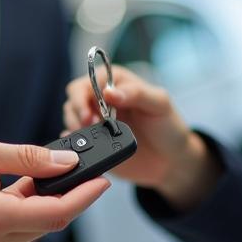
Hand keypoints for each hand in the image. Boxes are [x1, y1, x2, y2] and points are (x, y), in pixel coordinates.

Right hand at [0, 136, 109, 241]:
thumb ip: (25, 158)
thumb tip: (66, 162)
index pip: (54, 213)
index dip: (84, 197)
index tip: (105, 179)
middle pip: (50, 222)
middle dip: (73, 196)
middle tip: (88, 167)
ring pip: (35, 225)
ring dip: (50, 200)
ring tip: (57, 168)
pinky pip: (17, 227)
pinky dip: (30, 205)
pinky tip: (30, 181)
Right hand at [63, 66, 220, 208]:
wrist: (170, 161)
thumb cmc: (168, 126)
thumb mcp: (159, 104)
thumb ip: (136, 93)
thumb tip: (108, 92)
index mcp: (116, 82)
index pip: (88, 80)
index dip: (84, 96)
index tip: (92, 114)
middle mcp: (101, 98)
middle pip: (73, 98)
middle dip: (77, 112)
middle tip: (89, 125)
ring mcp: (95, 120)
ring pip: (70, 117)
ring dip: (75, 127)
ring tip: (92, 137)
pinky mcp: (93, 141)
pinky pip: (74, 139)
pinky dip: (74, 143)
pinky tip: (83, 149)